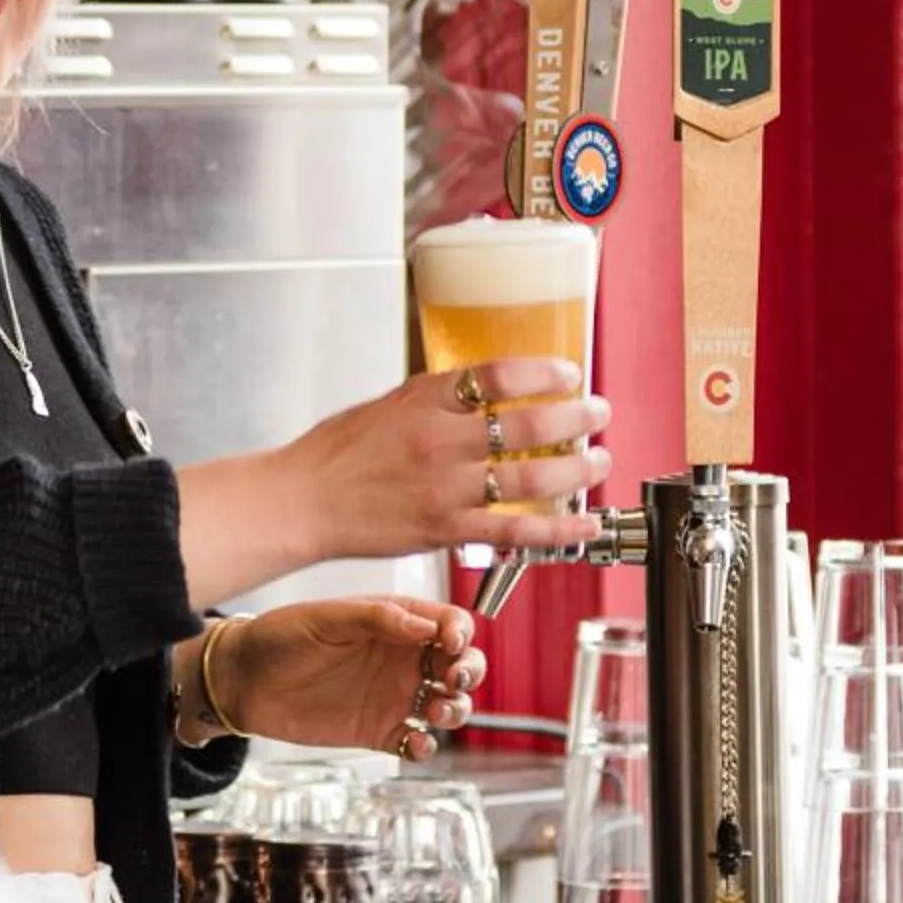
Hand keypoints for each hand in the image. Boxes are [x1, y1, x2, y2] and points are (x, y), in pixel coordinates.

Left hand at [198, 597, 487, 760]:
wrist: (242, 681)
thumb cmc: (279, 637)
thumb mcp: (325, 618)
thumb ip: (375, 618)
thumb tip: (425, 625)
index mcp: (395, 623)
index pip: (448, 622)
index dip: (459, 631)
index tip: (450, 643)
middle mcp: (401, 659)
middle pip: (460, 665)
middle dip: (470, 671)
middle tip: (453, 678)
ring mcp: (393, 696)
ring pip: (448, 704)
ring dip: (456, 709)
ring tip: (435, 711)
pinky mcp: (378, 731)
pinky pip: (416, 742)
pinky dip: (426, 746)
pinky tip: (414, 742)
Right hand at [273, 362, 611, 566]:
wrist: (303, 501)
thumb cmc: (337, 453)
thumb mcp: (389, 404)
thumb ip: (438, 400)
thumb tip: (483, 391)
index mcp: (425, 400)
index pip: (499, 375)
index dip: (545, 373)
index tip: (569, 374)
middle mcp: (440, 441)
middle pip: (527, 425)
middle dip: (576, 418)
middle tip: (599, 412)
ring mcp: (445, 488)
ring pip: (531, 478)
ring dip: (577, 469)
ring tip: (600, 461)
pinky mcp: (446, 530)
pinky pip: (515, 530)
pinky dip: (559, 529)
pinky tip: (585, 522)